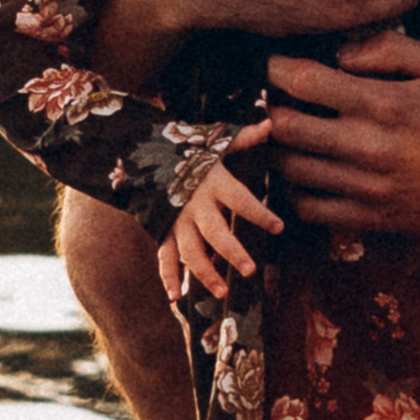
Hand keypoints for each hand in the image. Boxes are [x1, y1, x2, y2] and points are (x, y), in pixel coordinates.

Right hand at [158, 125, 281, 302]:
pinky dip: (168, 276)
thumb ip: (243, 138)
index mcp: (213, 182)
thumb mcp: (215, 142)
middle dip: (232, 252)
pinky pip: (164, 256)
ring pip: (190, 251)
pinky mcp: (163, 230)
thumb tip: (271, 123)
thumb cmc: (188, 151)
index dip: (260, 213)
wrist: (140, 152)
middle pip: (215, 232)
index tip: (279, 227)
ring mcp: (177, 220)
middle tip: (250, 270)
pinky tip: (176, 296)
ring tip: (222, 291)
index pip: (241, 199)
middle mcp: (195, 204)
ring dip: (205, 273)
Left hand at [265, 30, 419, 240]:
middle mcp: (367, 147)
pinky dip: (296, 189)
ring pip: (289, 167)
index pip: (305, 82)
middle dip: (273, 108)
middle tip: (279, 100)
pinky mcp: (365, 218)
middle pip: (285, 127)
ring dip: (281, 148)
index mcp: (383, 105)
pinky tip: (307, 171)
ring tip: (290, 134)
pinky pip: (307, 208)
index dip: (279, 68)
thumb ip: (393, 48)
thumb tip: (340, 54)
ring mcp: (364, 187)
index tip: (276, 65)